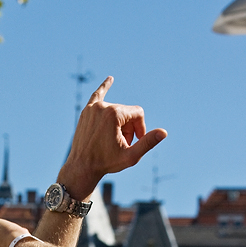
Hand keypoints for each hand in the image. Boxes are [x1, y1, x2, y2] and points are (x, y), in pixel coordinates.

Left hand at [58, 75, 166, 199]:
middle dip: (129, 128)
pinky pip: (97, 95)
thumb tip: (164, 132)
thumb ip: (147, 142)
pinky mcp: (86, 112)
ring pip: (116, 110)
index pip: (138, 113)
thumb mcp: (130, 155)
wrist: (81, 168)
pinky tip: (110, 79)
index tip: (135, 142)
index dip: (140, 128)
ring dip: (119, 124)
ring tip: (113, 140)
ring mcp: (92, 108)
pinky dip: (104, 88)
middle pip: (127, 112)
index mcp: (114, 113)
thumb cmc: (106, 163)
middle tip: (121, 145)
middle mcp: (103, 106)